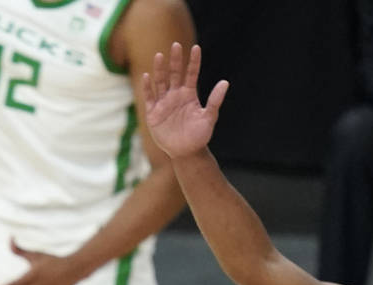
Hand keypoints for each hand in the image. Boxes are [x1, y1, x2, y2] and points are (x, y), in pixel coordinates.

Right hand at [142, 43, 228, 159]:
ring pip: (160, 82)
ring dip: (159, 69)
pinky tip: (147, 76)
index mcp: (189, 95)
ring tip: (159, 55)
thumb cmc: (199, 135)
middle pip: (174, 74)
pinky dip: (148, 87)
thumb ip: (215, 100)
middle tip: (176, 45)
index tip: (196, 48)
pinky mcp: (153, 113)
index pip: (191, 74)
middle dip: (175, 60)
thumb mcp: (209, 117)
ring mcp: (163, 103)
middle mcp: (175, 96)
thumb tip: (225, 82)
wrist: (186, 152)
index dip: (193, 62)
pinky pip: (149, 97)